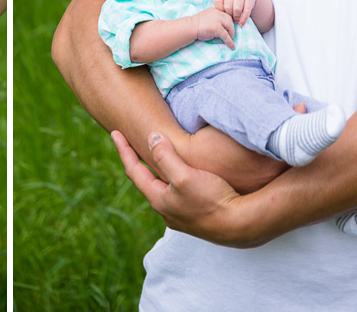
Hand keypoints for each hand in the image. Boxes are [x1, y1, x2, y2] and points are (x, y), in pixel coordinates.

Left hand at [113, 129, 258, 246]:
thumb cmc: (213, 199)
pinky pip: (177, 193)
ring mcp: (181, 216)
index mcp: (159, 200)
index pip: (134, 170)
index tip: (114, 132)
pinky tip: (179, 176)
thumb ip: (165, 156)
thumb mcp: (184, 175)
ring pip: (162, 188)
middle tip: (129, 144)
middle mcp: (166, 210)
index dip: (124, 149)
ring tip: (152, 158)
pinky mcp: (196, 216)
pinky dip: (172, 179)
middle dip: (138, 161)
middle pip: (146, 180)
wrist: (243, 225)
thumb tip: (151, 138)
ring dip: (156, 171)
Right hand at [195, 9, 235, 48]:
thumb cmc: (196, 25)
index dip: (228, 22)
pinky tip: (232, 46)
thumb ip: (215, 20)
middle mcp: (217, 13)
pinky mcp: (217, 28)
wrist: (190, 28)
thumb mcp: (207, 18)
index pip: (226, 15)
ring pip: (230, 27)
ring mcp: (218, 21)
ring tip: (231, 39)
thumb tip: (224, 28)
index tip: (229, 28)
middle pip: (229, 20)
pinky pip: (226, 36)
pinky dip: (230, 42)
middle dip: (231, 28)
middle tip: (231, 35)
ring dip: (231, 34)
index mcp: (215, 10)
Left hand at [213, 0, 254, 25]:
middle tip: (231, 19)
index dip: (220, 9)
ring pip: (237, 9)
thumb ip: (221, 6)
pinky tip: (241, 23)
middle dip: (229, 15)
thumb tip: (218, 18)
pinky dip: (243, 19)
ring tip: (236, 20)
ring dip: (236, 17)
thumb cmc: (234, 0)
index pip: (218, 1)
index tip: (223, 13)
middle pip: (228, 6)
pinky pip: (246, 11)